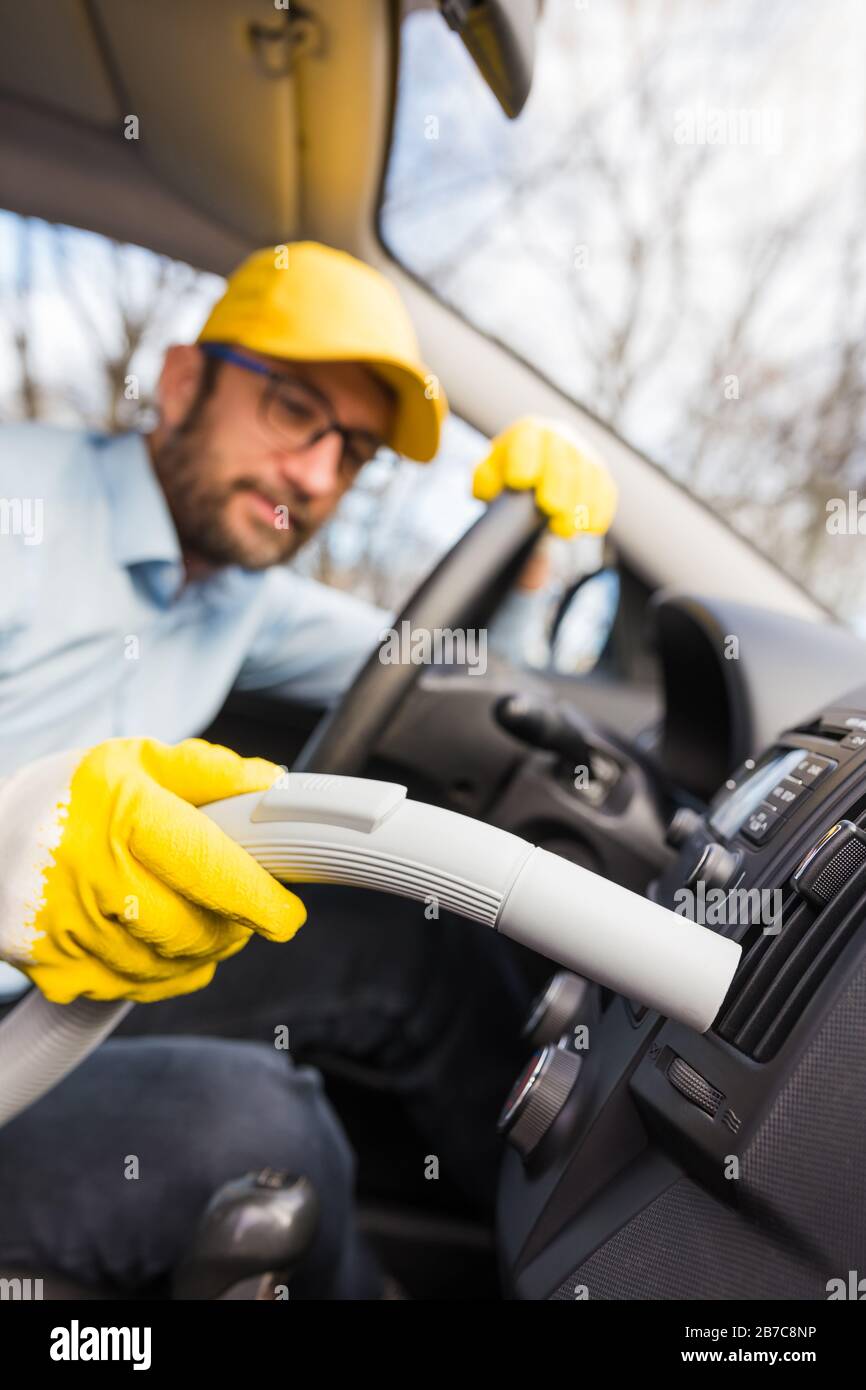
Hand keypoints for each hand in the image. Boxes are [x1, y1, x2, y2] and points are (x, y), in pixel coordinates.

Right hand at [0, 738, 303, 1003]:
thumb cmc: (70, 797)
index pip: (208, 867)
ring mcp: (67, 930)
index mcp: (119, 814)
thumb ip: (206, 771)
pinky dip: (166, 974)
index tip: (287, 915)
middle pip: (193, 927)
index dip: (257, 899)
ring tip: (205, 920)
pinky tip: (165, 944)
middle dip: (234, 926)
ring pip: (169, 965)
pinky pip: (137, 990)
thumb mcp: (134, 762)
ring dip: (204, 950)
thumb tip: (273, 785)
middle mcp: (89, 874)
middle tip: (246, 911)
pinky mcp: (56, 970)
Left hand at [472, 417, 617, 539]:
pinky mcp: (601, 476)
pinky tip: (590, 528)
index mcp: (528, 432)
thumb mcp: (488, 480)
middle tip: (549, 508)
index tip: (520, 481)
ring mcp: (584, 456)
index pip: (528, 438)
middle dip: (558, 484)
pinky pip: (606, 491)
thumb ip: (486, 484)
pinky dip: (600, 510)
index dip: (525, 458)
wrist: (533, 481)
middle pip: (563, 458)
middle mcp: (559, 438)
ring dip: (579, 504)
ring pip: (589, 475)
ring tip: (566, 530)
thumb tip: (490, 491)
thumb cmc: (505, 480)